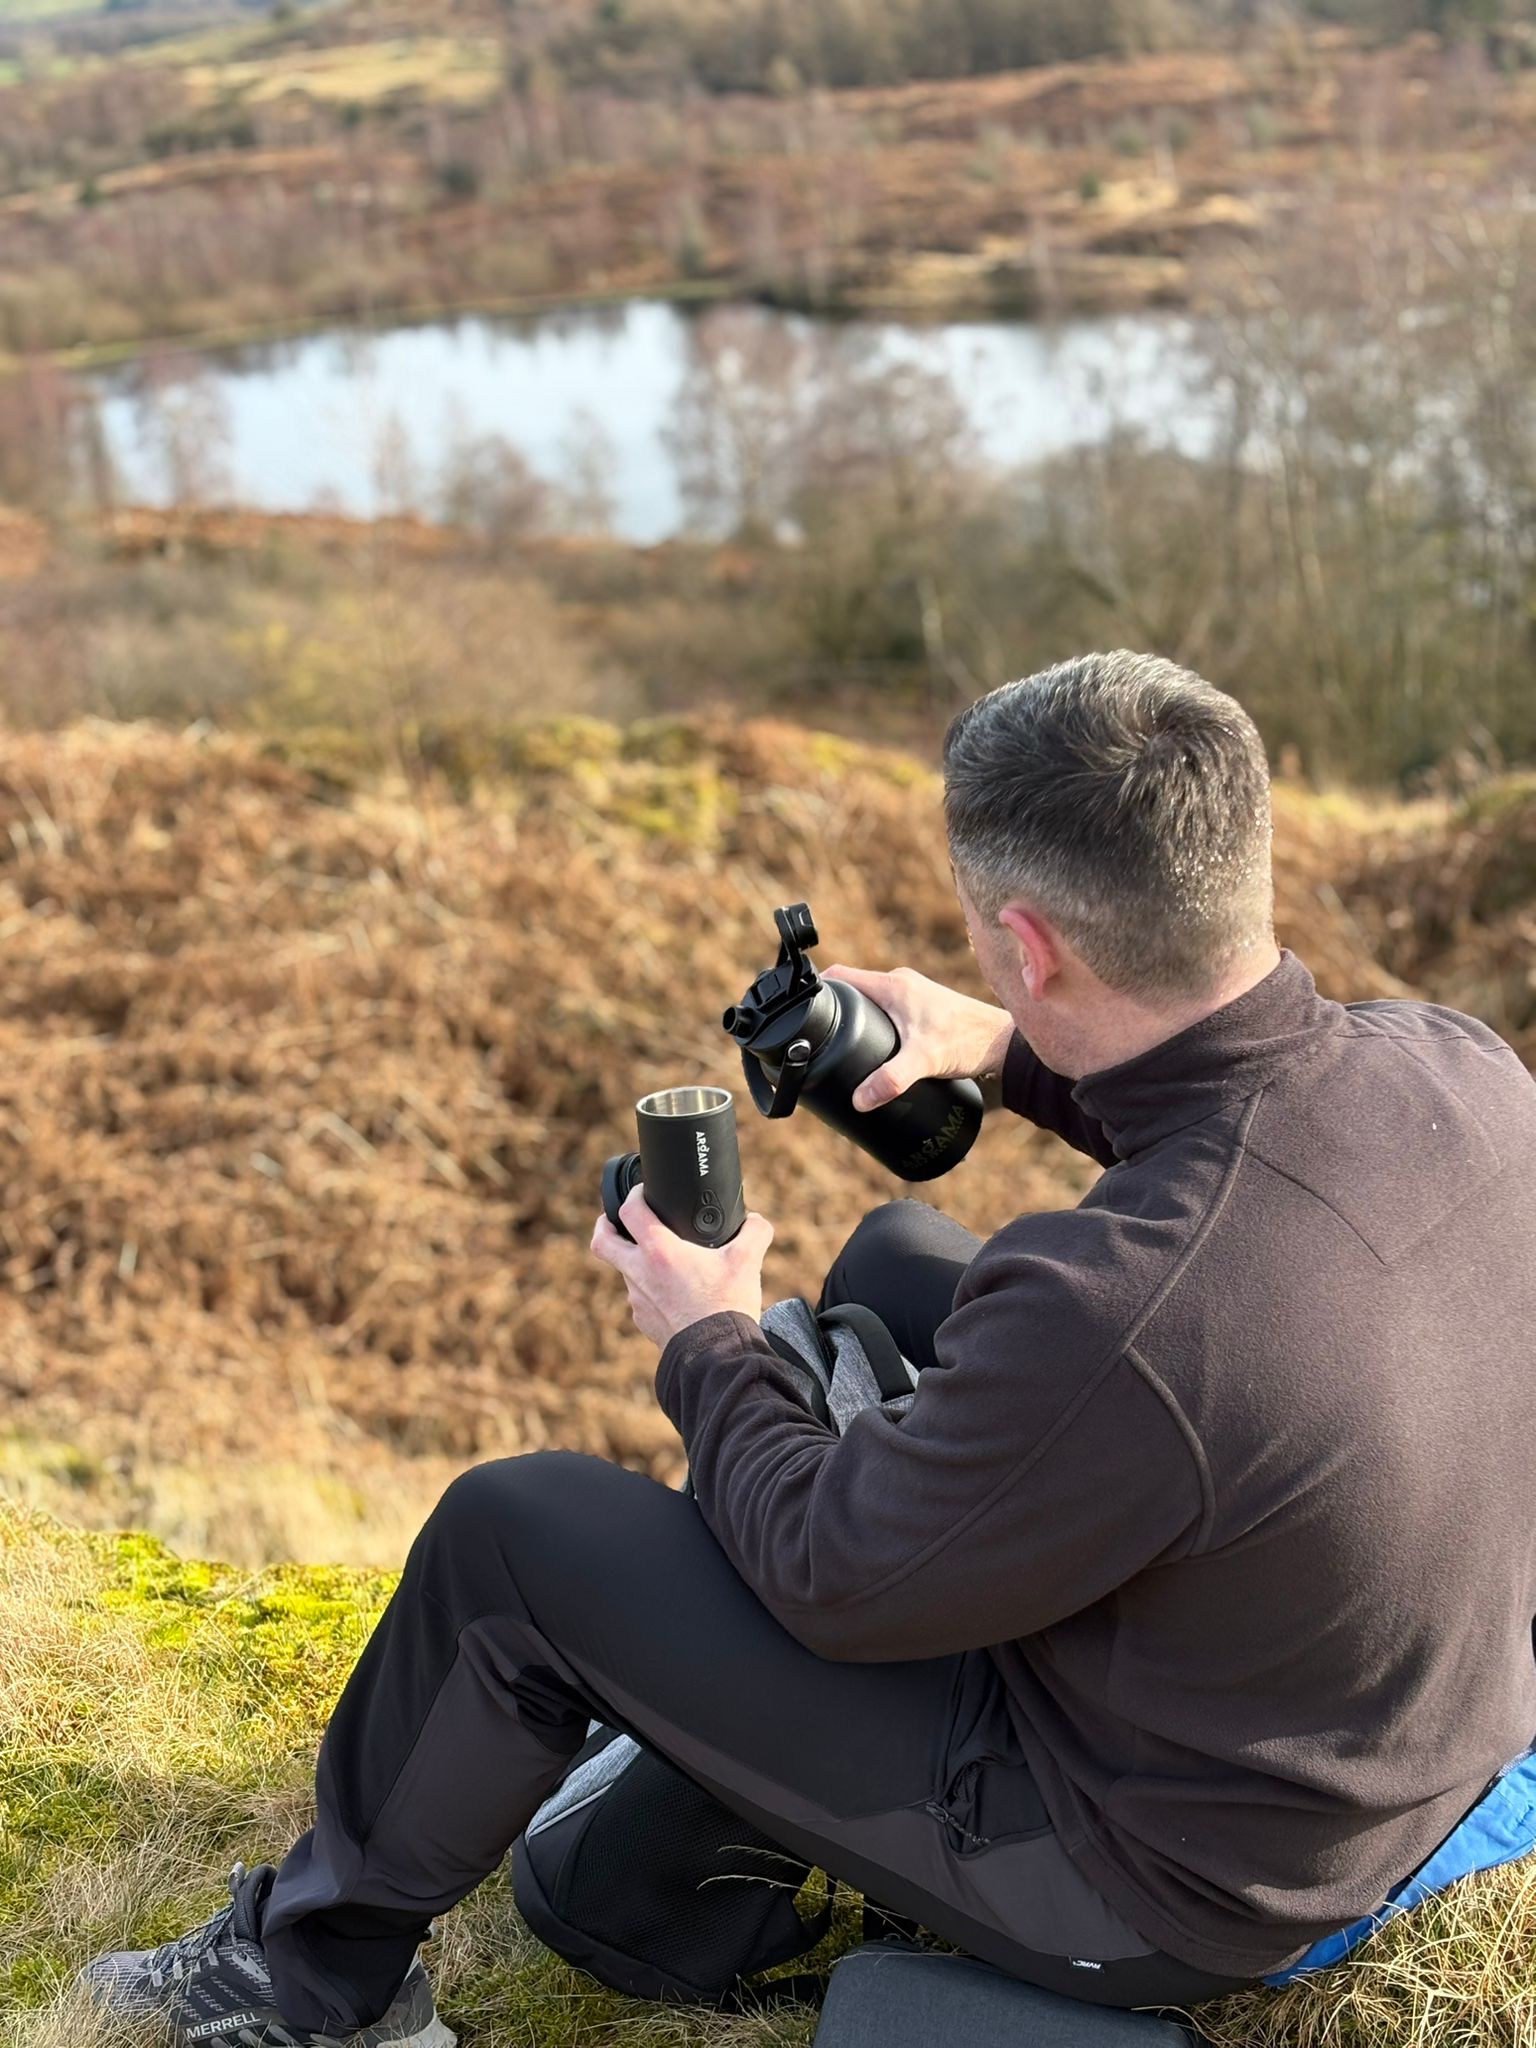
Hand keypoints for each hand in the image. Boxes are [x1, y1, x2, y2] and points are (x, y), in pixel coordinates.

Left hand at [591, 1184, 774, 1347]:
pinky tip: (675, 1294)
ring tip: (665, 1263)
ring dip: (637, 1263)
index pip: (629, 1210)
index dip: (633, 1194)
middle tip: (616, 1220)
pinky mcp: (644, 1322)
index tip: (644, 1192)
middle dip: (605, 1226)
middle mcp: (639, 1274)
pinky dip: (651, 1290)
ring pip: (625, 1272)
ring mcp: (638, 1300)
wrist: (716, 1356)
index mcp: (659, 1252)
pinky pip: (640, 1298)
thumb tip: (755, 1222)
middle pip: (603, 1242)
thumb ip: (755, 1232)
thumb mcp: (747, 1261)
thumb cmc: (726, 1307)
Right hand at [823, 963, 1014, 1111]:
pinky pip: (886, 1014)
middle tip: (816, 1039)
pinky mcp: (922, 1012)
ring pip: (870, 1005)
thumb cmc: (968, 1041)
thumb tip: (859, 1101)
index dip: (817, 989)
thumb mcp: (924, 1061)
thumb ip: (891, 1080)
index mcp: (893, 985)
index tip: (800, 1010)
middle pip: (852, 992)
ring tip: (838, 1049)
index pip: (840, 976)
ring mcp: (912, 997)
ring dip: (855, 1022)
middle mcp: (900, 985)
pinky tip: (873, 1052)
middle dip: (833, 1012)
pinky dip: (874, 1028)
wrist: (1004, 1043)